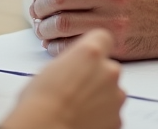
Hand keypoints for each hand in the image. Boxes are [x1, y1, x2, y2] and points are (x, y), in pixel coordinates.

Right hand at [0, 29, 124, 128]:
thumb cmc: (40, 103)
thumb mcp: (50, 69)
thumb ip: (71, 62)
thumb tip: (72, 68)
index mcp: (90, 52)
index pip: (103, 37)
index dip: (94, 47)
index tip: (86, 56)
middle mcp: (109, 71)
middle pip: (108, 67)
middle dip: (96, 76)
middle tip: (75, 88)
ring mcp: (116, 97)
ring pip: (112, 92)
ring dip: (99, 97)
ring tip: (76, 107)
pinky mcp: (118, 120)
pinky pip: (111, 113)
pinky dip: (101, 116)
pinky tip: (82, 119)